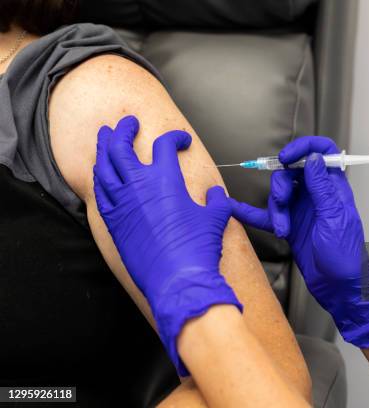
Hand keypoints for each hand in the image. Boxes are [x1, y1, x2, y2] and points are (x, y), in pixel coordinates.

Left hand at [93, 115, 241, 374]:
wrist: (179, 281)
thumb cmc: (199, 249)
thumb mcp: (215, 219)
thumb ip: (214, 201)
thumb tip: (214, 195)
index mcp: (166, 181)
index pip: (164, 145)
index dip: (174, 138)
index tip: (181, 140)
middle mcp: (139, 186)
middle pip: (121, 146)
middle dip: (124, 129)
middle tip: (127, 122)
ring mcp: (123, 204)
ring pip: (104, 166)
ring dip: (104, 147)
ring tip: (105, 137)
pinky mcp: (114, 222)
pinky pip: (100, 192)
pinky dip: (99, 177)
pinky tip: (102, 174)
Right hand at [229, 136, 368, 347]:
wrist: (339, 287)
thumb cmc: (345, 256)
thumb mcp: (334, 219)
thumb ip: (323, 188)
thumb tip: (315, 159)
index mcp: (332, 188)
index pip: (321, 154)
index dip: (304, 148)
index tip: (286, 157)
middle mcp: (316, 196)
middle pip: (291, 174)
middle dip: (281, 188)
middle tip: (282, 204)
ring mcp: (302, 210)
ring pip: (279, 195)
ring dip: (275, 210)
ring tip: (281, 229)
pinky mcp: (290, 226)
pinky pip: (266, 215)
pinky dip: (250, 212)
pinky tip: (234, 208)